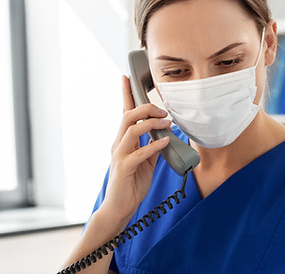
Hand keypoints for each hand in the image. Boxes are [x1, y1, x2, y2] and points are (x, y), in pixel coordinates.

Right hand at [97, 75, 172, 225]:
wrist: (119, 208)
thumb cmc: (131, 185)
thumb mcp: (146, 163)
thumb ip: (152, 147)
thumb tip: (164, 134)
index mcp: (123, 141)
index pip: (124, 113)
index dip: (125, 95)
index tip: (126, 77)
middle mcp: (118, 145)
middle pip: (127, 116)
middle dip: (145, 108)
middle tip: (163, 111)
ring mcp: (119, 156)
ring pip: (130, 130)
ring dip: (150, 123)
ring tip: (166, 123)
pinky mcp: (124, 169)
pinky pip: (139, 153)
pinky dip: (153, 145)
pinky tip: (164, 143)